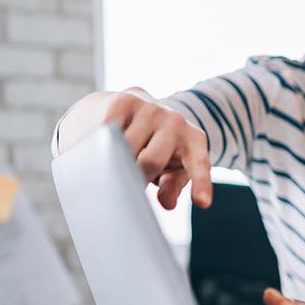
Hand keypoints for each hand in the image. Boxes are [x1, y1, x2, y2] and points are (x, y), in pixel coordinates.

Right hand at [103, 87, 211, 208]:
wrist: (127, 106)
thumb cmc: (152, 146)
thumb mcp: (169, 168)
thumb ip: (173, 185)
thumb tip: (168, 203)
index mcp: (194, 141)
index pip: (198, 164)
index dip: (200, 183)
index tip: (202, 202)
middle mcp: (176, 121)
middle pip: (151, 162)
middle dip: (136, 176)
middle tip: (130, 175)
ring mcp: (151, 109)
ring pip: (125, 148)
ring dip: (115, 160)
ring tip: (116, 154)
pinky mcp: (123, 101)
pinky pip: (108, 130)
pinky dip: (101, 142)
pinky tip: (101, 140)